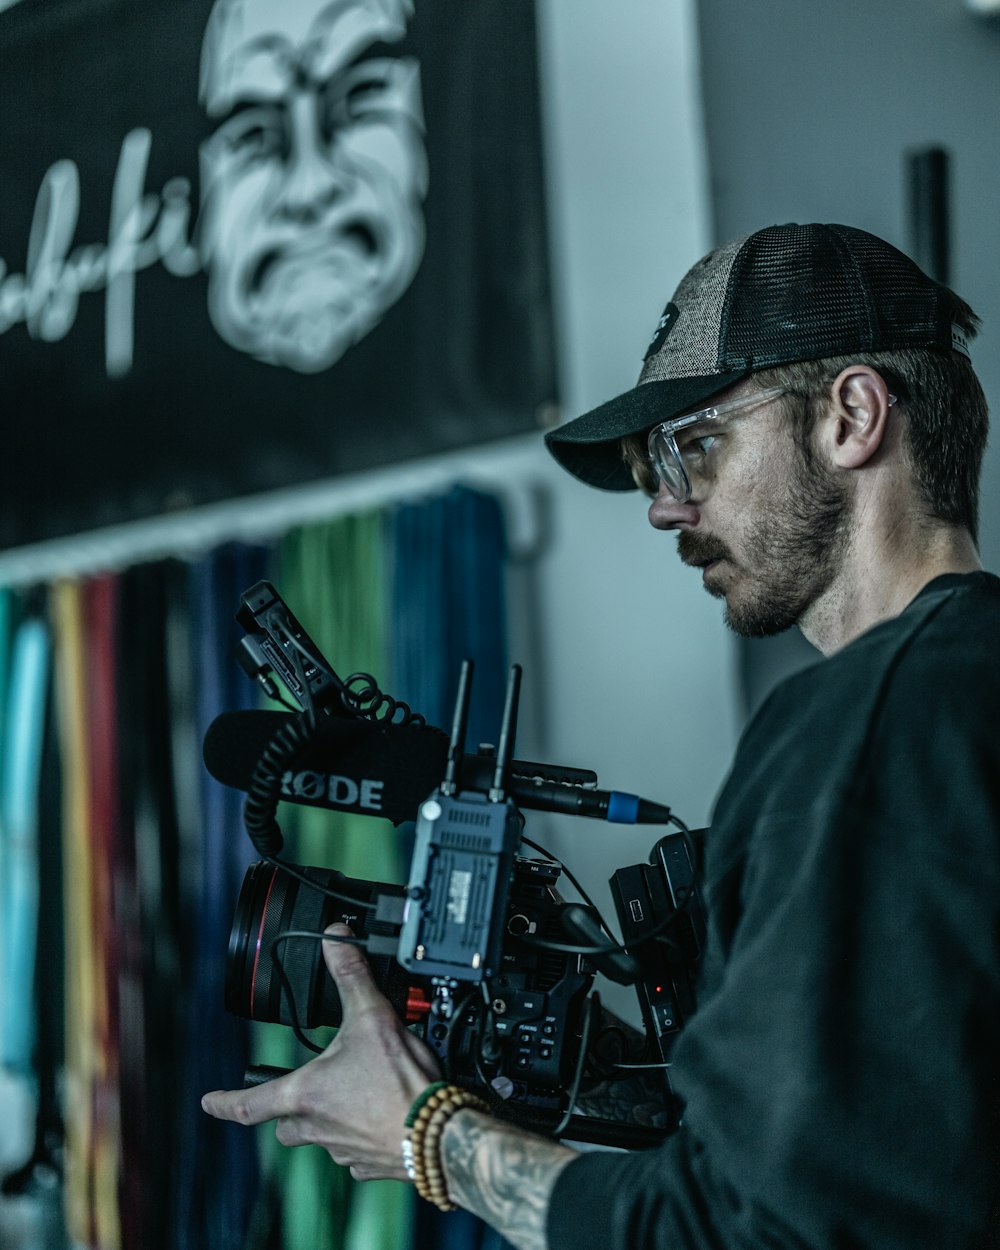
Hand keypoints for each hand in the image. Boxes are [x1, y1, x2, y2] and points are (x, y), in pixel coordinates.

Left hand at [201, 924, 441, 1179]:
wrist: (440, 1133)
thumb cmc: (401, 1083)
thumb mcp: (372, 1016)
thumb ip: (350, 976)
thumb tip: (335, 939)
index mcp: (306, 1095)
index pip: (248, 1104)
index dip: (224, 1101)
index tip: (209, 1101)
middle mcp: (318, 1128)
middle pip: (285, 1124)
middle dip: (284, 1109)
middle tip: (292, 1093)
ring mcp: (343, 1150)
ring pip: (320, 1136)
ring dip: (328, 1117)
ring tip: (353, 1091)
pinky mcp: (370, 1163)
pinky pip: (353, 1150)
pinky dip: (359, 1131)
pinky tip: (379, 1113)